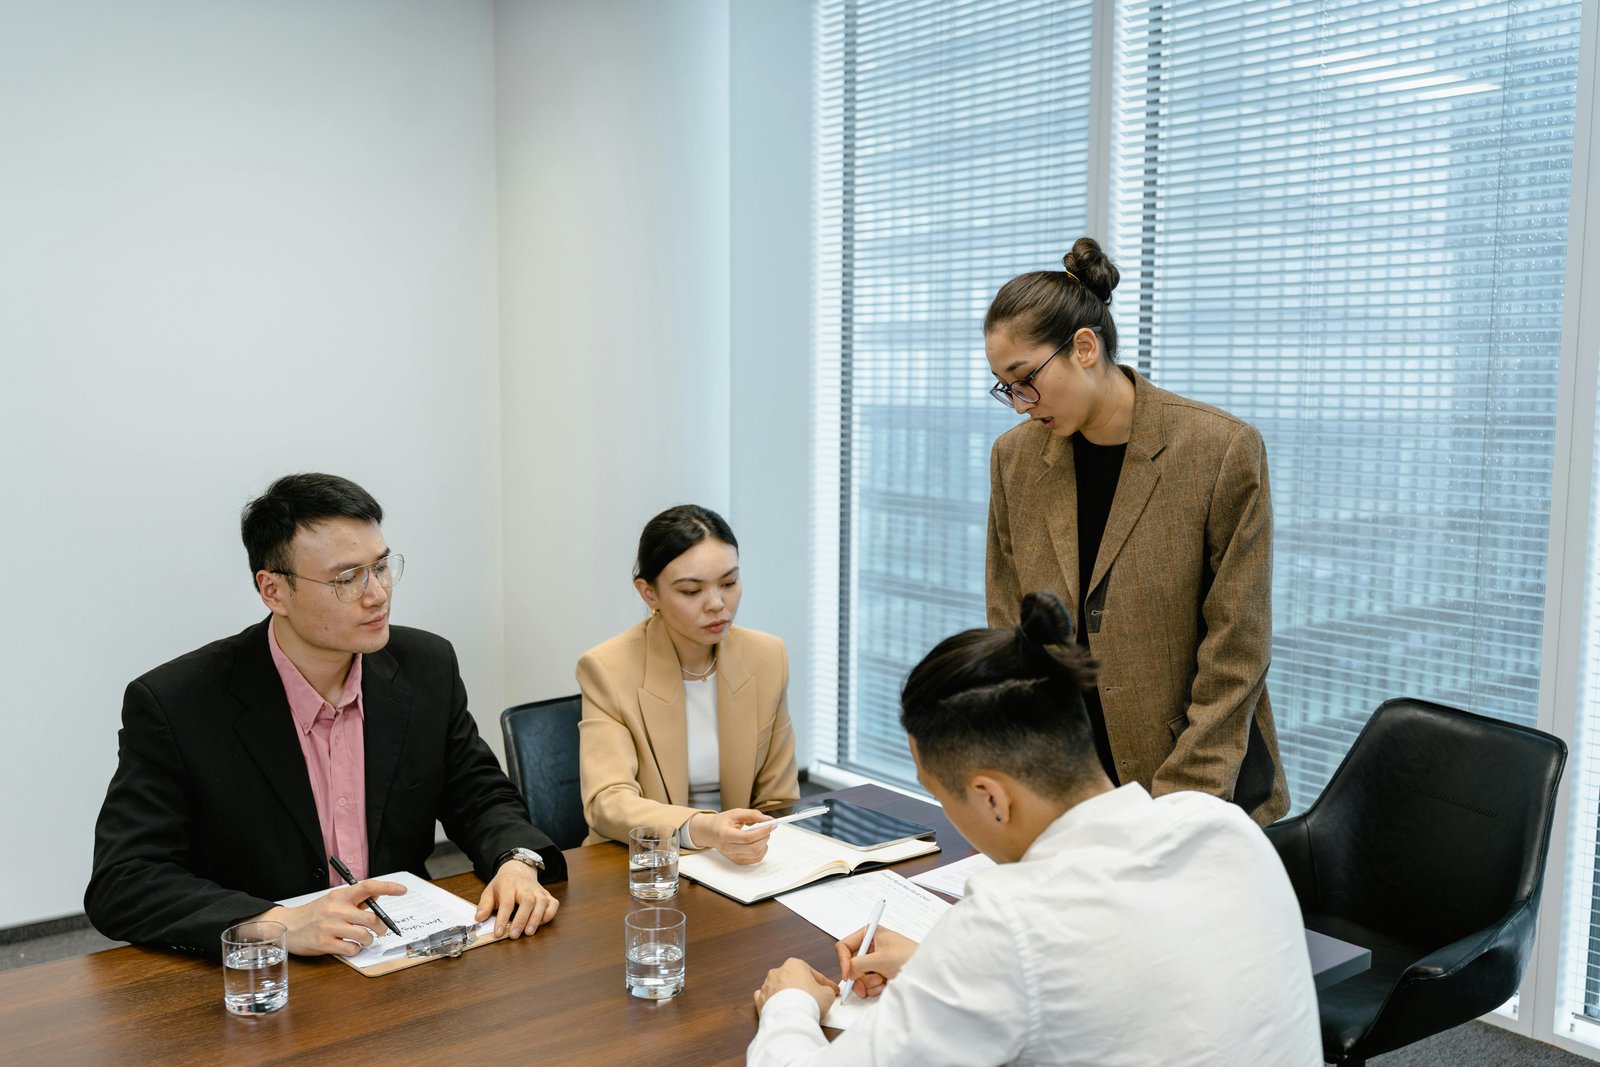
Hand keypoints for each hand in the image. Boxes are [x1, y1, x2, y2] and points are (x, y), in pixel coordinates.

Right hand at [254, 878, 407, 956]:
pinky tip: (348, 946)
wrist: (288, 925)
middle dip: (381, 928)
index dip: (387, 887)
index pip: (368, 887)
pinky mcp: (324, 943)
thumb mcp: (334, 900)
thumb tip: (379, 896)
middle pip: (371, 919)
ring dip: (368, 941)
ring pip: (364, 936)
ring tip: (363, 940)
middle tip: (381, 931)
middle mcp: (336, 909)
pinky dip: (355, 950)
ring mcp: (330, 927)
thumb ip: (356, 900)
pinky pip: (352, 949)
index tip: (402, 890)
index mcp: (341, 895)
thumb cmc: (314, 913)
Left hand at [475, 858, 558, 937]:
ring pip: (541, 903)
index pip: (506, 902)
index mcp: (508, 885)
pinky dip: (550, 913)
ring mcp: (538, 890)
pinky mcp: (547, 895)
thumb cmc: (504, 885)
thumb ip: (484, 905)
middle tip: (514, 935)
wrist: (518, 871)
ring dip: (536, 918)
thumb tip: (479, 919)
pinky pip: (553, 903)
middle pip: (527, 901)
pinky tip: (543, 922)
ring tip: (529, 932)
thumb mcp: (489, 891)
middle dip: (521, 919)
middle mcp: (525, 886)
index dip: (502, 918)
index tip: (498, 932)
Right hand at [691, 808, 776, 864]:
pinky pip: (755, 859)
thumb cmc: (722, 822)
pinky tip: (760, 842)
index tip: (772, 824)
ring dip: (764, 843)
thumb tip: (768, 819)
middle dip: (765, 837)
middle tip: (769, 828)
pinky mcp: (737, 861)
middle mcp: (728, 848)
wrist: (710, 832)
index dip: (762, 831)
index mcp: (725, 834)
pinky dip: (762, 850)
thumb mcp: (735, 813)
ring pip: (756, 854)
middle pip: (753, 847)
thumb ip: (752, 814)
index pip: (747, 837)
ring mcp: (732, 856)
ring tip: (762, 834)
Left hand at [753, 958, 838, 1017]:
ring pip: (780, 989)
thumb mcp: (828, 994)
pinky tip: (781, 1010)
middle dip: (803, 988)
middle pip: (794, 980)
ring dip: (788, 996)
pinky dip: (774, 1004)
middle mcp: (778, 972)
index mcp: (795, 965)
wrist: (790, 1019)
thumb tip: (826, 993)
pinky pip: (768, 1000)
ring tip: (798, 1008)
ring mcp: (767, 986)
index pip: (813, 974)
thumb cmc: (809, 1002)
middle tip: (814, 999)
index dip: (824, 984)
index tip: (831, 991)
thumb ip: (827, 990)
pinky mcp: (759, 1000)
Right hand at [835, 924, 917, 997]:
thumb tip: (848, 972)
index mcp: (870, 934)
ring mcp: (875, 961)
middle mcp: (870, 946)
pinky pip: (867, 983)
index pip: (845, 946)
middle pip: (850, 964)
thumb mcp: (881, 959)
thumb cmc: (910, 957)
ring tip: (882, 982)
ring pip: (858, 976)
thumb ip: (859, 964)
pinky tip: (885, 985)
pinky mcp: (880, 972)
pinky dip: (874, 987)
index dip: (843, 961)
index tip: (847, 976)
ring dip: (868, 983)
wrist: (929, 971)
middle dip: (858, 977)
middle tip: (864, 987)